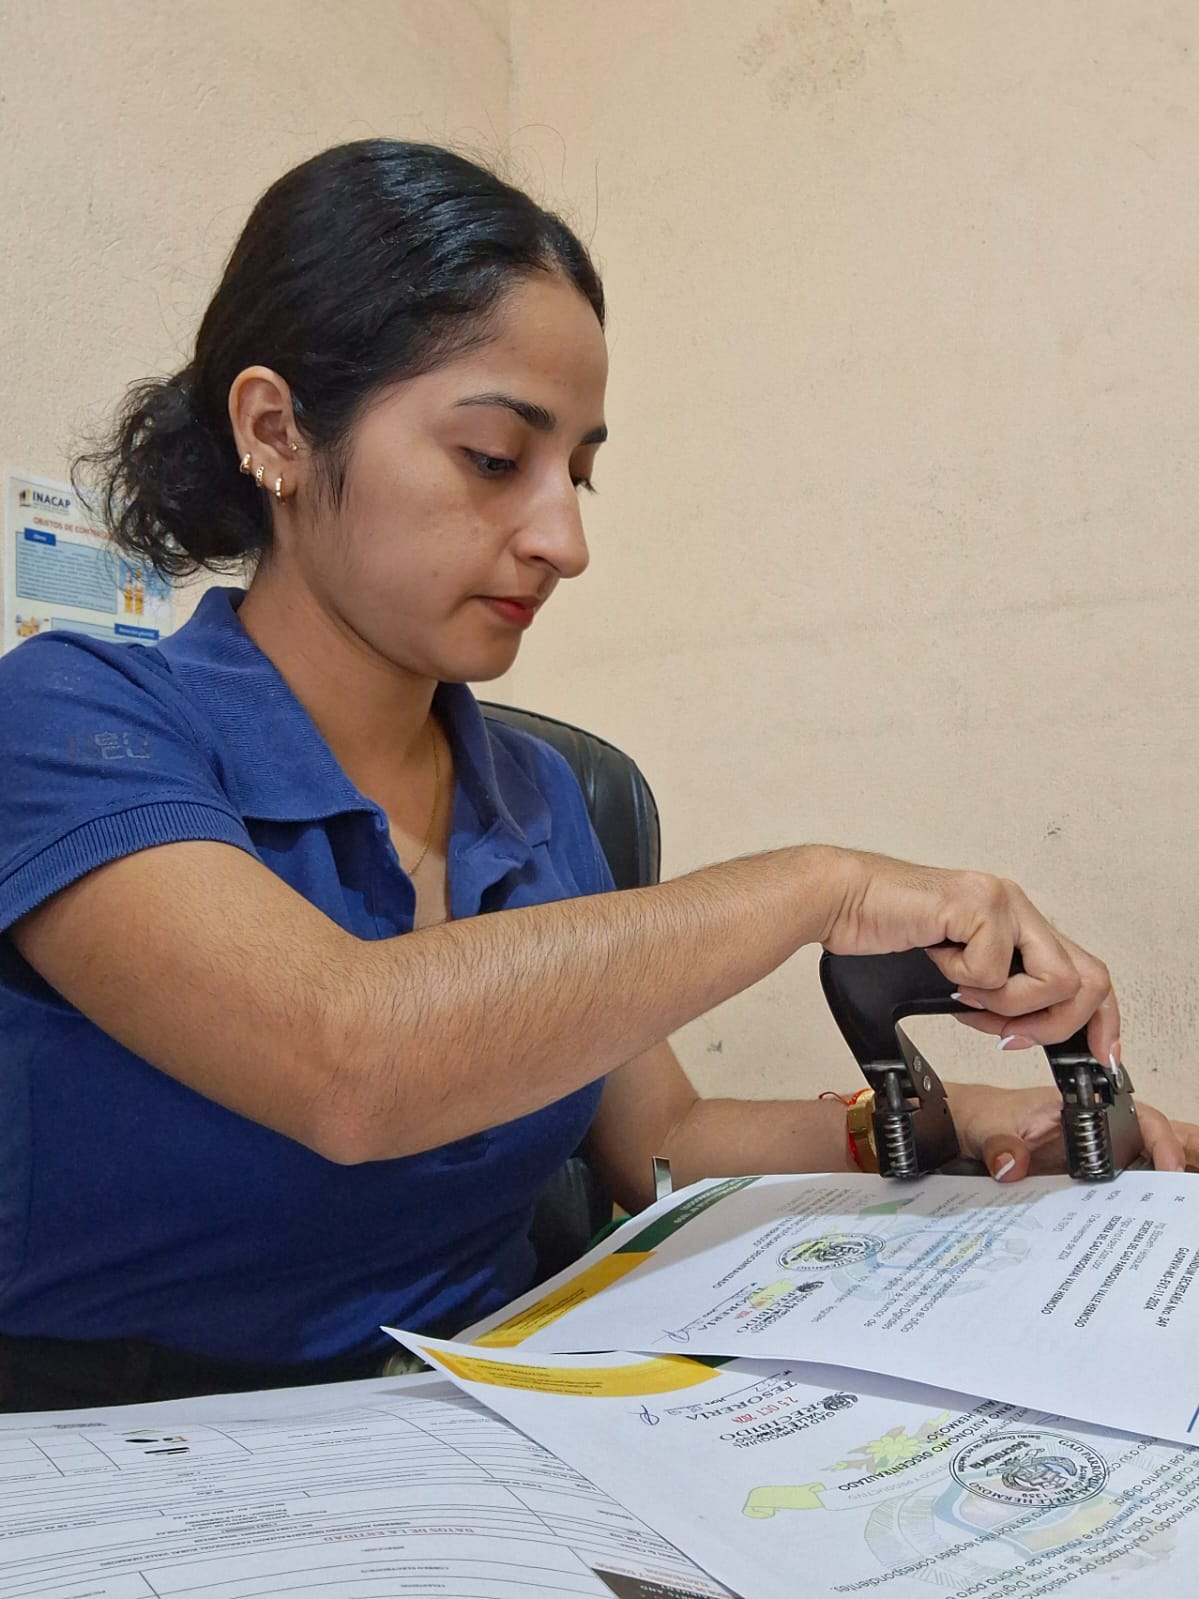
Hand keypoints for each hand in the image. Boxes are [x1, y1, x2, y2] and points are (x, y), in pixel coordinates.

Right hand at [817, 850, 1118, 1060]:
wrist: (838, 901)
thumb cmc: (881, 935)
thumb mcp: (954, 979)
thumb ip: (992, 997)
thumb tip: (1018, 1035)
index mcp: (1016, 924)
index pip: (1086, 972)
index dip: (1101, 1020)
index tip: (1096, 1056)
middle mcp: (1017, 908)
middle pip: (1089, 980)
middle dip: (1053, 1026)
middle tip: (1008, 1037)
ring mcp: (1003, 902)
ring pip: (1053, 980)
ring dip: (1003, 1005)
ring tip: (960, 991)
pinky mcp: (981, 904)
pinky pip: (995, 971)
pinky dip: (962, 980)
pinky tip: (936, 957)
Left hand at [946, 1082, 1198, 1179]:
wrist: (967, 1123)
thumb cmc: (983, 1115)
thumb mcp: (986, 1129)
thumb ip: (1000, 1146)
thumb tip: (1013, 1165)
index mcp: (1078, 1105)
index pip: (1134, 1114)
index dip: (1159, 1138)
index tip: (1170, 1165)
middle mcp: (1093, 1124)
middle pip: (1150, 1132)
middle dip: (1183, 1148)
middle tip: (1197, 1172)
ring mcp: (1093, 1147)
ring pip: (1143, 1154)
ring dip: (1169, 1169)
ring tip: (1189, 1197)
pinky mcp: (1085, 1168)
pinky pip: (1122, 1178)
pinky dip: (1145, 1191)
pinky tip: (1162, 1209)